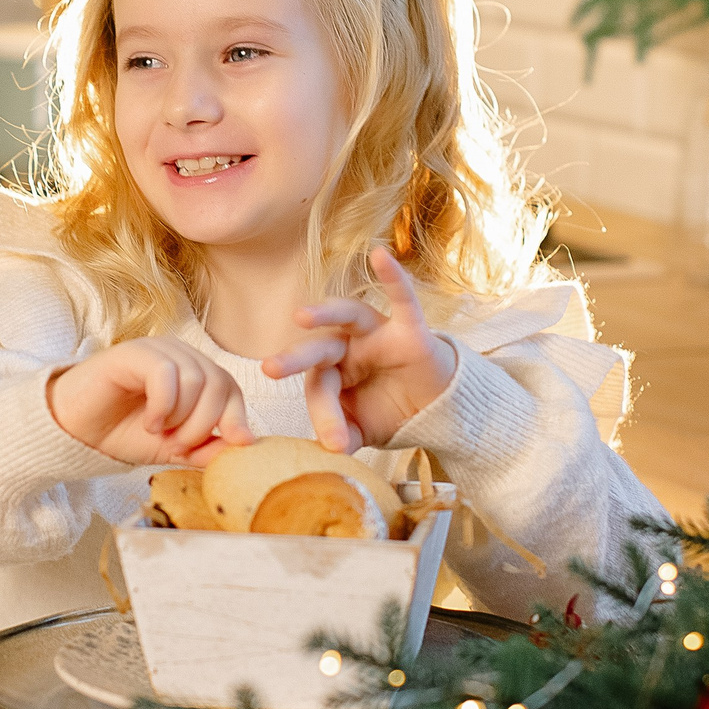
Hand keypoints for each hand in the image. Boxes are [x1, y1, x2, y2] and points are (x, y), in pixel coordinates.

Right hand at [48, 337, 255, 466]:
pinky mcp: (132, 352)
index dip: (236, 417)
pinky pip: (165, 373)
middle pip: (218, 383)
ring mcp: (156, 349)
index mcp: (193, 373)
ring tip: (160, 433)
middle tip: (179, 445)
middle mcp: (179, 355)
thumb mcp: (173, 448)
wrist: (74, 431)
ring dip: (183, 417)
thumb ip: (207, 447)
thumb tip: (244, 445)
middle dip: (205, 423)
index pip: (231, 388)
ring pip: (195, 378)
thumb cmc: (121, 432)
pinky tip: (150, 422)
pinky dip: (164, 405)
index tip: (230, 444)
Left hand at [261, 246, 456, 452]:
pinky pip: (403, 299)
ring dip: (325, 312)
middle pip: (318, 348)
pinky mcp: (411, 329)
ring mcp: (378, 334)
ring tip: (301, 316)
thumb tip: (321, 453)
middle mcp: (349, 346)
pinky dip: (393, 277)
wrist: (440, 411)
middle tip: (269, 369)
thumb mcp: (361, 430)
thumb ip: (341, 436)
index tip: (335, 445)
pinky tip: (379, 255)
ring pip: (348, 315)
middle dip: (294, 358)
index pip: (320, 387)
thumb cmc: (392, 412)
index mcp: (333, 370)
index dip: (326, 414)